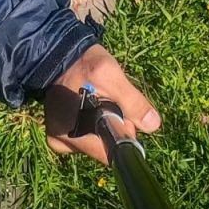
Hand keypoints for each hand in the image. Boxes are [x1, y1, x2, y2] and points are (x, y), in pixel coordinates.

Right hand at [43, 44, 158, 164]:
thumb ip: (132, 102)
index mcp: (74, 133)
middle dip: (112, 127)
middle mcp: (62, 143)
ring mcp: (58, 140)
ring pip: (95, 142)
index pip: (110, 154)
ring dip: (101, 125)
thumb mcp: (110, 75)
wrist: (57, 54)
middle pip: (103, 148)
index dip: (123, 136)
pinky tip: (86, 106)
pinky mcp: (56, 135)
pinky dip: (91, 124)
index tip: (122, 114)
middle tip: (108, 101)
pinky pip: (84, 137)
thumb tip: (152, 125)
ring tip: (95, 99)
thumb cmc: (84, 63)